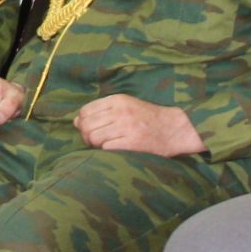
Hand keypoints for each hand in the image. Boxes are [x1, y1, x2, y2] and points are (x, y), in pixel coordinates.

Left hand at [75, 95, 204, 155]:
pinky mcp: (132, 143)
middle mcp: (121, 111)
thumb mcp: (126, 106)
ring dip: (95, 145)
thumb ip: (102, 111)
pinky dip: (106, 151)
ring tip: (105, 145)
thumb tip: (76, 121)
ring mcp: (127, 127)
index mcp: (118, 100)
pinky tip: (115, 149)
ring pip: (93, 137)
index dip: (82, 122)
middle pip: (86, 125)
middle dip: (85, 136)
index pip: (85, 111)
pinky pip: (106, 148)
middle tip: (94, 141)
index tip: (90, 129)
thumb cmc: (148, 118)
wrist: (174, 129)